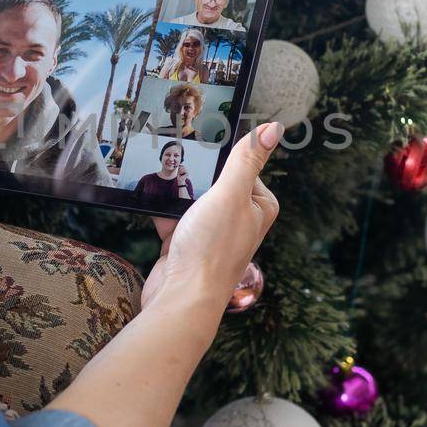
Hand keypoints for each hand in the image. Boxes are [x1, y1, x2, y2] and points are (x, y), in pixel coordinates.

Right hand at [141, 123, 279, 312]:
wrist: (181, 297)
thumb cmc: (212, 249)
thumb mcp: (232, 193)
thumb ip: (248, 159)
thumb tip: (274, 128)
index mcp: (259, 205)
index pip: (243, 166)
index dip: (223, 159)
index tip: (206, 150)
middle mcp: (239, 219)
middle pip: (215, 181)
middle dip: (196, 178)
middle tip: (181, 168)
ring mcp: (212, 233)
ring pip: (191, 199)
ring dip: (176, 195)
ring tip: (165, 188)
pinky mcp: (187, 244)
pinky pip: (172, 217)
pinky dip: (161, 213)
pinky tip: (152, 207)